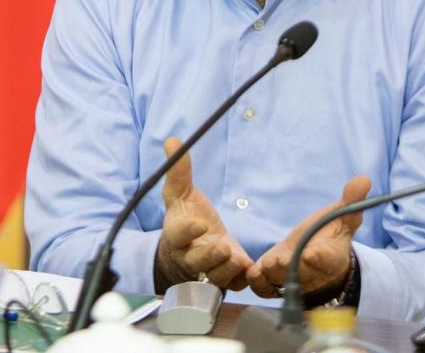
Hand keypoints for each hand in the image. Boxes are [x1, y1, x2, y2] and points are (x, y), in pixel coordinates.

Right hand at [154, 137, 253, 292]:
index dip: (187, 231)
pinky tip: (251, 270)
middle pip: (196, 261)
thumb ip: (179, 171)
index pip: (177, 234)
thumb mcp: (181, 194)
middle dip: (209, 256)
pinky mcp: (226, 278)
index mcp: (177, 234)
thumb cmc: (186, 216)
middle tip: (222, 247)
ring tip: (237, 259)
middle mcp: (191, 255)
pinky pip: (234, 284)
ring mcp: (209, 269)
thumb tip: (172, 140)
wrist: (192, 246)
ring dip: (227, 269)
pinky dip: (243, 279)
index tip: (198, 223)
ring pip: (216, 276)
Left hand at [246, 175, 370, 298]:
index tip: (310, 254)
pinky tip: (251, 271)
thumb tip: (363, 179)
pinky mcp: (274, 283)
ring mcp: (292, 280)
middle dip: (291, 268)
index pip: (326, 259)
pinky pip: (264, 289)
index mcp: (330, 256)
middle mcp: (311, 273)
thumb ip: (351, 201)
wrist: (316, 256)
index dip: (319, 257)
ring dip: (272, 275)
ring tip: (265, 265)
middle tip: (280, 260)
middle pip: (301, 274)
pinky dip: (256, 282)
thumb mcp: (342, 216)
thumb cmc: (330, 234)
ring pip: (281, 282)